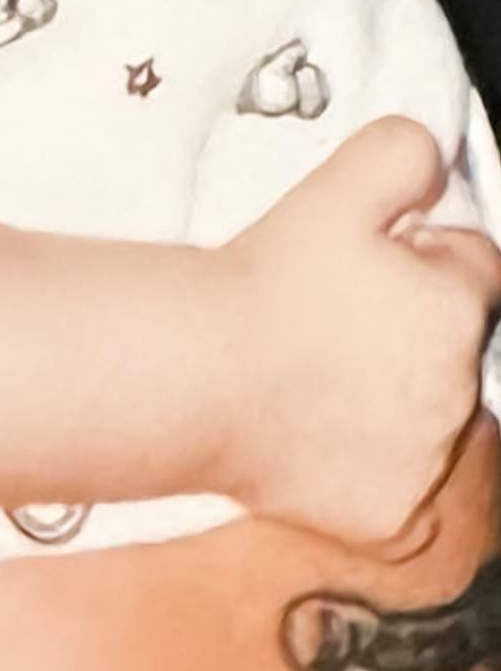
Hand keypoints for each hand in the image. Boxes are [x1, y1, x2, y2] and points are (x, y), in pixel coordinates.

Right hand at [219, 115, 500, 547]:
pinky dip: (363, 461)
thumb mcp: (331, 189)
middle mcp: (463, 391)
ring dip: (387, 392)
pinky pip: (395, 485)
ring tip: (307, 368)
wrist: (199, 376)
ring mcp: (430, 460)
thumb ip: (398, 155)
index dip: (420, 255)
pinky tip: (309, 427)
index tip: (366, 258)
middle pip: (450, 345)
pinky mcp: (394, 516)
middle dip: (406, 326)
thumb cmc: (262, 283)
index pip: (472, 268)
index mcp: (456, 307)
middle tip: (326, 313)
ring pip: (424, 415)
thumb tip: (431, 157)